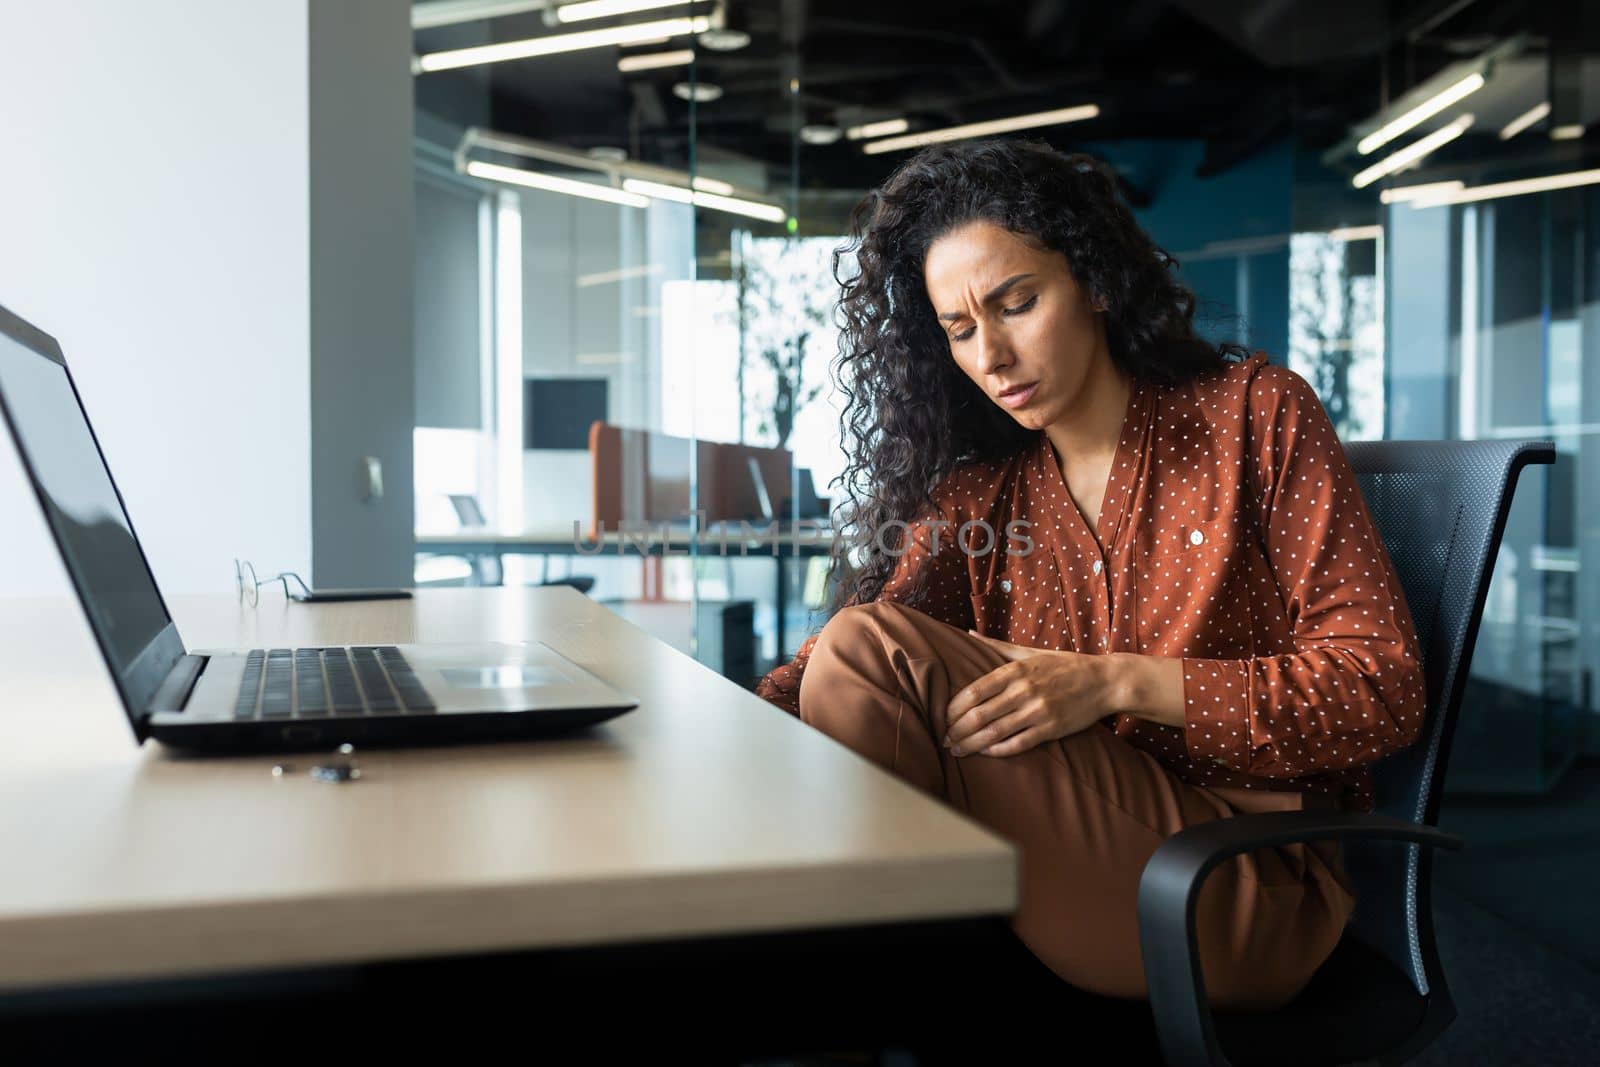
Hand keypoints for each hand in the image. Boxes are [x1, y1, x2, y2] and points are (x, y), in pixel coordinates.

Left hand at [943, 632, 1117, 757]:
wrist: (1103, 681)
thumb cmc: (1064, 666)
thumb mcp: (1030, 652)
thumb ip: (997, 646)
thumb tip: (969, 633)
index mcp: (1014, 671)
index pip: (973, 691)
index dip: (953, 708)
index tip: (941, 717)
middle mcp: (1023, 690)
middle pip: (979, 715)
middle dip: (957, 730)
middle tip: (944, 740)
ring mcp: (1037, 711)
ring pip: (994, 732)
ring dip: (971, 744)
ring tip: (957, 750)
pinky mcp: (1050, 729)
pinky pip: (1017, 743)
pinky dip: (998, 750)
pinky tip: (985, 753)